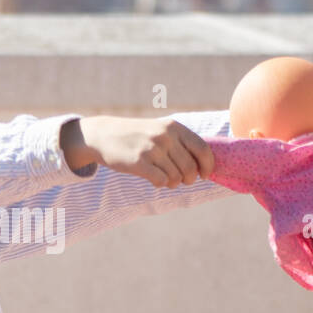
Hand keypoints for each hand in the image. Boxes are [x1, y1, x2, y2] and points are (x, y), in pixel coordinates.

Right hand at [67, 115, 214, 187]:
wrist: (104, 134)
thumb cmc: (137, 136)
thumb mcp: (161, 130)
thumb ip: (182, 143)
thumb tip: (206, 166)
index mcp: (174, 127)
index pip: (202, 150)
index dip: (208, 166)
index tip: (205, 176)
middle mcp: (165, 136)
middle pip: (190, 168)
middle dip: (189, 179)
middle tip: (181, 181)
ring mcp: (151, 149)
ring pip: (176, 177)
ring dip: (173, 183)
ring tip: (164, 178)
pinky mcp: (138, 162)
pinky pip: (161, 181)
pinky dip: (161, 184)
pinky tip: (154, 179)